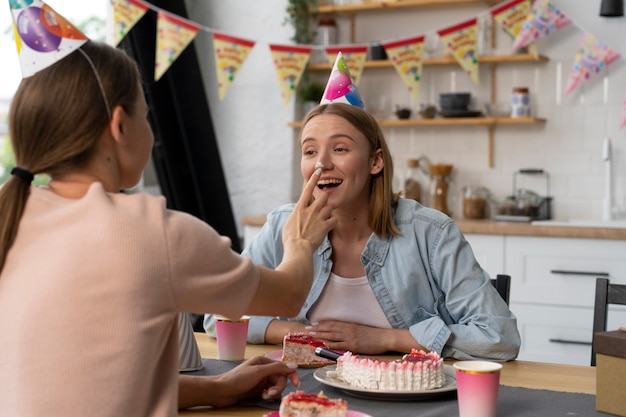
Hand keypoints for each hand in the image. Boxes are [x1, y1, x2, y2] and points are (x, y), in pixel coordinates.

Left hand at [210, 356, 299, 406]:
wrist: (221, 391)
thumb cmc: (238, 379)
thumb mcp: (258, 372)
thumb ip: (277, 368)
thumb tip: (294, 366)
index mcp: (264, 361)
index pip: (283, 367)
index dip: (291, 375)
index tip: (296, 384)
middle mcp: (264, 370)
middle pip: (280, 378)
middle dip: (278, 387)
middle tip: (270, 394)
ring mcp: (260, 380)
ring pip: (276, 386)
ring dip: (273, 392)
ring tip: (264, 396)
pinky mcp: (258, 389)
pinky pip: (270, 392)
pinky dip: (268, 395)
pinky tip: (262, 396)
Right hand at [282, 166, 336, 249]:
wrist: (297, 248)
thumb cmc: (290, 238)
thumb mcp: (288, 223)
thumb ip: (296, 216)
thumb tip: (298, 214)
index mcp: (300, 208)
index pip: (307, 189)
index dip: (314, 178)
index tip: (319, 170)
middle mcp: (310, 210)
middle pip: (324, 196)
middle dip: (325, 199)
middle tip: (323, 206)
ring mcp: (318, 218)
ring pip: (330, 207)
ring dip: (329, 212)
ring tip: (324, 219)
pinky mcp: (325, 226)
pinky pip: (334, 219)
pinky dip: (333, 222)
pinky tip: (329, 226)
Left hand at [305, 320, 425, 354]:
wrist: (384, 337)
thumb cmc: (373, 334)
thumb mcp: (360, 329)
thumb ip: (349, 330)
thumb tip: (340, 333)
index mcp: (349, 325)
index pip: (332, 323)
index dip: (322, 323)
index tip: (313, 323)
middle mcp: (347, 330)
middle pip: (329, 328)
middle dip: (317, 329)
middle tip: (306, 329)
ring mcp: (349, 337)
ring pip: (331, 336)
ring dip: (320, 335)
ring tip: (310, 335)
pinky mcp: (353, 345)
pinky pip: (339, 345)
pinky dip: (330, 344)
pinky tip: (323, 344)